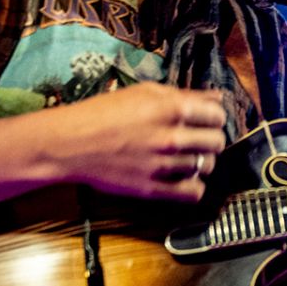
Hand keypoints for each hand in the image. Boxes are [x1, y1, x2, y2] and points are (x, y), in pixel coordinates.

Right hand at [41, 82, 228, 201]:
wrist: (69, 143)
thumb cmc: (103, 112)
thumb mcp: (144, 92)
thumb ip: (185, 94)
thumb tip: (216, 96)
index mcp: (171, 109)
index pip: (218, 115)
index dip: (215, 117)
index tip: (207, 120)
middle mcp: (171, 137)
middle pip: (217, 142)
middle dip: (211, 139)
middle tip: (199, 138)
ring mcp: (163, 165)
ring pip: (206, 166)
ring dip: (201, 161)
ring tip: (187, 157)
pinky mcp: (152, 189)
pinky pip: (193, 193)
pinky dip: (194, 186)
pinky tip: (184, 178)